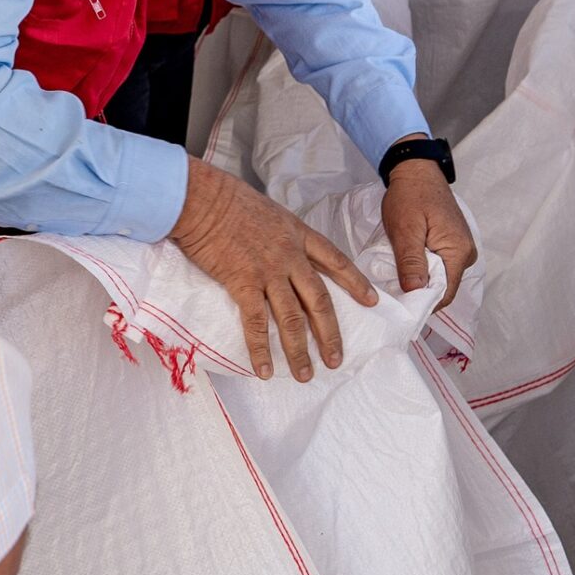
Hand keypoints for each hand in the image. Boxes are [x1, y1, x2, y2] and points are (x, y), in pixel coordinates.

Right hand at [170, 156, 376, 380]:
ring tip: (305, 375)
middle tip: (336, 359)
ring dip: (299, 351)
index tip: (372, 301)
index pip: (336, 260)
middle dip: (330, 333)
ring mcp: (268, 271)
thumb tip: (278, 247)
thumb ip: (280, 233)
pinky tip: (264, 369)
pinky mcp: (243, 283)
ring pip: (292, 318)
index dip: (355, 282)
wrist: (202, 198)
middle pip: (319, 300)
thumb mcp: (268, 211)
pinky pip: (256, 323)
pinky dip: (261, 350)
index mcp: (298, 234)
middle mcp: (290, 256)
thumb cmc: (227, 199)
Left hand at [380, 149, 476, 308]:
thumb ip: (412, 261)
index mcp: (459, 251)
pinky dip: (423, 269)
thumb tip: (415, 292)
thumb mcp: (405, 229)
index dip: (422, 303)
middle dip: (419, 293)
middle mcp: (466, 254)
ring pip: (440, 278)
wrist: (416, 170)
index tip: (399, 306)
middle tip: (392, 292)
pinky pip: (439, 266)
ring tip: (397, 278)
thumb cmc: (409, 196)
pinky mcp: (453, 244)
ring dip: (420, 280)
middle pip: (443, 287)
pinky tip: (406, 266)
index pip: (444, 293)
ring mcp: (461, 249)